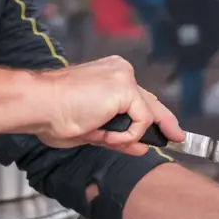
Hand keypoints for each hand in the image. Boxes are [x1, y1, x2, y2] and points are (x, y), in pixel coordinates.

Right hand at [35, 56, 183, 154]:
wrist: (40, 105)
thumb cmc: (54, 115)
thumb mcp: (93, 130)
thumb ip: (119, 135)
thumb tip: (143, 147)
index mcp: (109, 75)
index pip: (137, 98)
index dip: (153, 116)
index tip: (167, 130)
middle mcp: (120, 71)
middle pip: (150, 102)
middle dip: (164, 123)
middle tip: (178, 138)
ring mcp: (125, 78)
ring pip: (145, 116)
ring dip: (128, 136)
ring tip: (103, 138)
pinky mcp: (126, 89)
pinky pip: (141, 122)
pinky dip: (127, 136)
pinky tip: (107, 136)